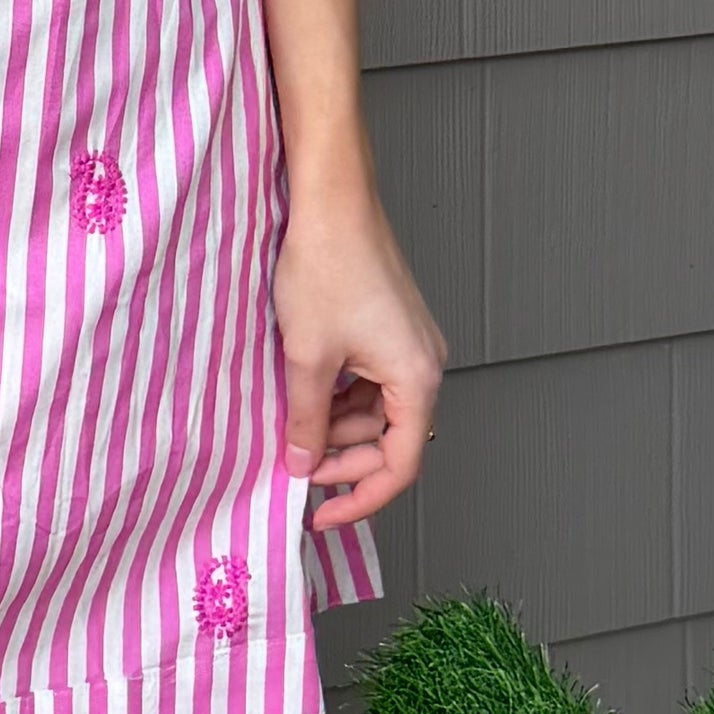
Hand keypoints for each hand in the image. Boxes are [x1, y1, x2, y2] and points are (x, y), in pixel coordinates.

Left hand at [274, 182, 443, 535]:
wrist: (331, 199)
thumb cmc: (327, 264)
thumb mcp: (306, 357)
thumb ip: (306, 420)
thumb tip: (302, 464)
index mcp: (416, 378)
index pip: (400, 465)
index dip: (359, 497)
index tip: (322, 514)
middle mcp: (423, 363)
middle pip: (388, 440)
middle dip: (341, 457)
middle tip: (295, 466)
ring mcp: (408, 344)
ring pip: (373, 411)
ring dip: (334, 424)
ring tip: (290, 417)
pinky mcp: (389, 326)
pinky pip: (368, 380)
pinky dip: (337, 394)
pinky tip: (303, 388)